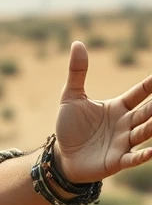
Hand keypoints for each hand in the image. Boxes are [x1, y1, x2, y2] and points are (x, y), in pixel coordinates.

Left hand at [53, 41, 151, 183]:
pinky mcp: (117, 160)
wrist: (62, 156)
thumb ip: (77, 72)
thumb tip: (77, 43)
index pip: (140, 93)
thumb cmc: (70, 127)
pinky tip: (151, 151)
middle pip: (147, 112)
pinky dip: (143, 155)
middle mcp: (126, 124)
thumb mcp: (71, 97)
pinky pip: (134, 158)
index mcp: (118, 107)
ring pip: (144, 132)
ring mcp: (124, 142)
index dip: (151, 85)